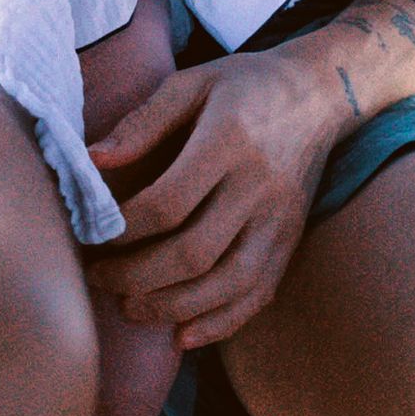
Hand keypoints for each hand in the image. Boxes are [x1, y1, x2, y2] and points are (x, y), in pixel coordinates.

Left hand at [84, 45, 346, 347]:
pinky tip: (183, 333)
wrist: (321, 93)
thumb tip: (93, 161)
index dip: (125, 229)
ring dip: (174, 306)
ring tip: (131, 308)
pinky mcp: (292, 240)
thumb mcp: (192, 82)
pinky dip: (221, 322)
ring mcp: (281, 219)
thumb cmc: (244, 85)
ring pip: (229, 283)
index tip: (95, 235)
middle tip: (100, 278)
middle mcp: (260, 185)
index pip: (169, 202)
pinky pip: (259, 293)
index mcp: (229, 140)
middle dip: (138, 276)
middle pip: (195, 252)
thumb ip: (143, 121)